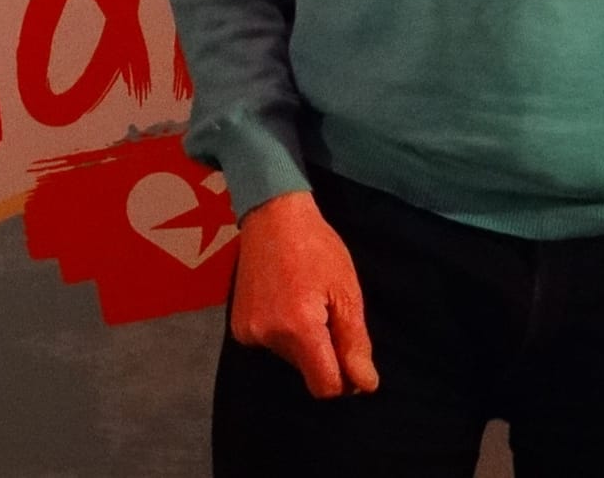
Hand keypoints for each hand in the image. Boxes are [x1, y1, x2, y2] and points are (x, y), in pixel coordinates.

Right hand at [229, 190, 378, 398]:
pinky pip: (271, 345)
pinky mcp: (238, 327)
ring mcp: (248, 333)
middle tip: (328, 312)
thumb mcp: (346, 292)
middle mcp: (269, 336)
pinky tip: (285, 302)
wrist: (272, 216)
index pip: (324, 386)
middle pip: (308, 371)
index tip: (351, 357)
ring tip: (305, 300)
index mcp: (299, 328)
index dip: (344, 379)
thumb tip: (365, 385)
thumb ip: (354, 343)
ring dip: (304, 342)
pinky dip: (283, 333)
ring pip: (290, 359)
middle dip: (324, 353)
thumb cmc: (317, 247)